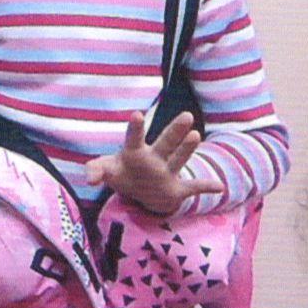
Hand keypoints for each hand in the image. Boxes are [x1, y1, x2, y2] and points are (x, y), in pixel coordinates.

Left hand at [83, 113, 225, 215]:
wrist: (140, 192)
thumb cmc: (121, 173)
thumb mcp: (107, 170)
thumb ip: (96, 169)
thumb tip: (88, 178)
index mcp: (134, 152)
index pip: (134, 138)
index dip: (135, 127)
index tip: (136, 114)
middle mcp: (153, 158)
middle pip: (165, 143)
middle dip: (174, 131)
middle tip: (187, 116)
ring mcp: (166, 172)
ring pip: (179, 159)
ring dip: (187, 149)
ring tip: (195, 135)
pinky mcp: (177, 188)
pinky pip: (193, 188)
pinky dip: (206, 187)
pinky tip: (219, 186)